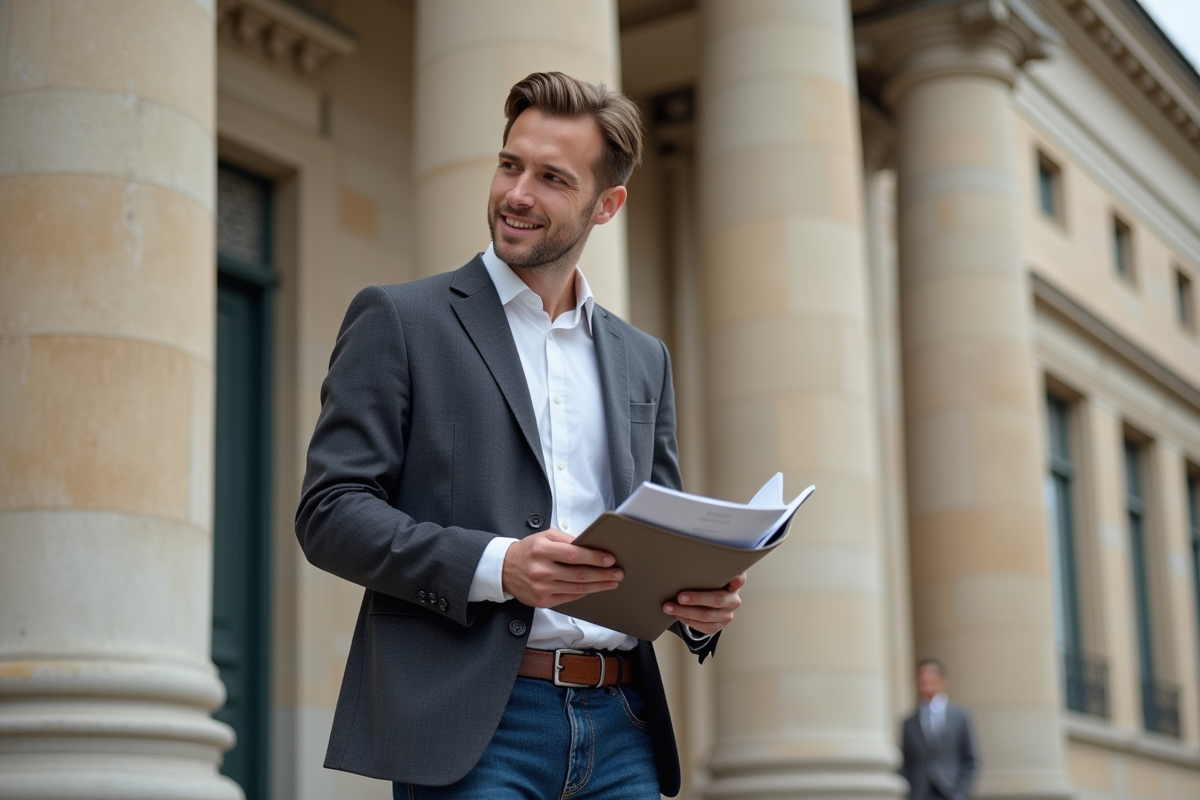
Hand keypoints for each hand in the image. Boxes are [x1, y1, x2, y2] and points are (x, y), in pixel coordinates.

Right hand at [502, 529, 623, 607]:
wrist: (504, 570)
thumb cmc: (528, 550)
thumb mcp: (544, 536)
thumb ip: (566, 539)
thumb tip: (589, 546)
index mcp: (542, 550)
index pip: (573, 554)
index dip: (594, 557)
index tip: (610, 559)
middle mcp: (541, 570)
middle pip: (579, 574)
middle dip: (602, 574)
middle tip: (618, 573)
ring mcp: (541, 588)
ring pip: (577, 588)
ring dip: (598, 586)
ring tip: (612, 582)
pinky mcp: (542, 601)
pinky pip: (569, 597)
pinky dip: (585, 592)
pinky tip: (595, 588)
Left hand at [663, 572, 745, 634]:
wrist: (708, 602)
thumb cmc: (706, 583)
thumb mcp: (709, 574)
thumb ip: (706, 570)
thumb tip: (684, 560)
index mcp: (734, 582)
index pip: (740, 578)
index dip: (736, 578)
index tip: (731, 576)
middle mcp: (733, 599)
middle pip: (718, 600)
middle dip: (697, 598)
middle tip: (680, 597)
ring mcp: (727, 614)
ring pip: (707, 616)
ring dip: (685, 612)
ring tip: (669, 607)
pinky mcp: (719, 625)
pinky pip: (704, 627)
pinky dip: (688, 621)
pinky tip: (678, 615)